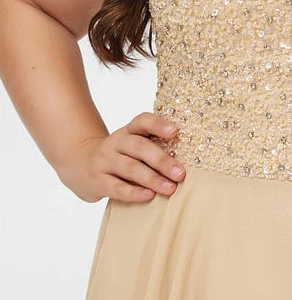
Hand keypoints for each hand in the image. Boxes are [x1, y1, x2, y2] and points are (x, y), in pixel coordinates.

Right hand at [57, 112, 185, 202]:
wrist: (79, 163)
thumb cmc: (119, 155)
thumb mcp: (131, 145)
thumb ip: (152, 148)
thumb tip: (184, 162)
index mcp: (128, 131)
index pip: (143, 121)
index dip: (158, 124)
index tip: (175, 131)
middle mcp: (116, 142)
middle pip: (139, 147)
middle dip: (161, 160)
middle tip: (180, 173)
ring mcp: (105, 161)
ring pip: (130, 168)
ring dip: (152, 178)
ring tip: (170, 188)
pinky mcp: (97, 181)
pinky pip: (116, 187)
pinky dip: (134, 192)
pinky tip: (149, 196)